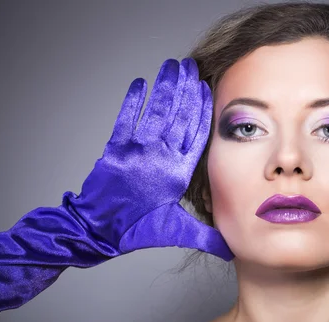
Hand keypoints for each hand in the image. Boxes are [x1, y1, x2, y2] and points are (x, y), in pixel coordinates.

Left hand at [62, 58, 233, 259]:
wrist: (96, 231)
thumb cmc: (137, 230)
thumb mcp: (176, 232)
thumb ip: (207, 236)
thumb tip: (233, 249)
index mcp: (178, 173)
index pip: (195, 134)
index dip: (201, 108)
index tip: (205, 88)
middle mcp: (159, 156)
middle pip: (177, 115)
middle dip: (185, 88)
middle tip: (191, 66)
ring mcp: (136, 150)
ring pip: (155, 112)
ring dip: (164, 87)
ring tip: (172, 66)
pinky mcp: (115, 148)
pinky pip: (126, 118)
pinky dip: (133, 100)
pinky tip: (140, 83)